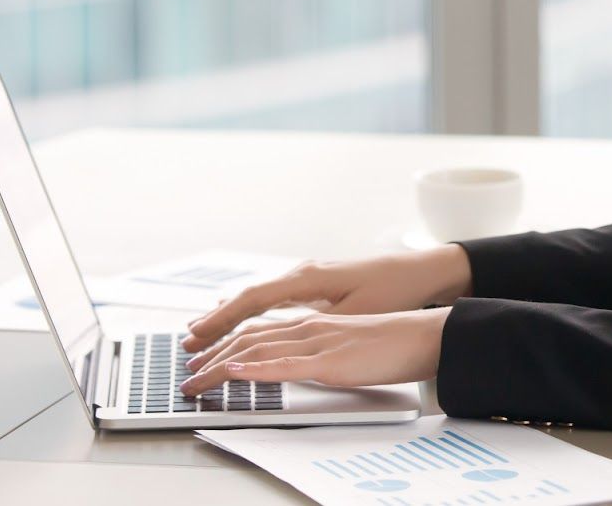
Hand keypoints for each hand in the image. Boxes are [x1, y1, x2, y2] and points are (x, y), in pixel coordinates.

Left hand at [178, 307, 451, 395]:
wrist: (425, 336)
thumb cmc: (393, 342)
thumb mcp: (348, 345)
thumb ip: (321, 351)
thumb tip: (300, 364)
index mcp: (313, 322)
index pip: (259, 331)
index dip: (226, 343)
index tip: (203, 358)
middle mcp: (308, 325)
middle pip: (248, 338)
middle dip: (211, 356)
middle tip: (186, 374)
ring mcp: (317, 340)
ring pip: (256, 349)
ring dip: (219, 365)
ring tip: (194, 379)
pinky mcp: (329, 360)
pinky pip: (283, 363)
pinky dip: (253, 368)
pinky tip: (232, 373)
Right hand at [180, 246, 471, 353]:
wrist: (424, 270)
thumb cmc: (394, 289)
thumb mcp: (356, 312)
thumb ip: (318, 324)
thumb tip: (285, 336)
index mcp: (308, 278)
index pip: (254, 299)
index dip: (223, 319)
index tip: (199, 335)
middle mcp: (303, 274)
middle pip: (249, 297)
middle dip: (217, 320)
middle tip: (188, 341)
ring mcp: (309, 278)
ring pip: (259, 297)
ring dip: (231, 315)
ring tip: (202, 332)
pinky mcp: (318, 285)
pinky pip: (273, 298)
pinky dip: (250, 309)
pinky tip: (240, 316)